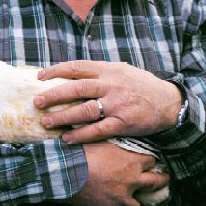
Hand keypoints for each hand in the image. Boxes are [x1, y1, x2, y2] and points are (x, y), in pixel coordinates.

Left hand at [33, 60, 181, 143]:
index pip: (77, 67)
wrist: (169, 102)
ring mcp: (117, 104)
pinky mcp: (123, 123)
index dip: (56, 71)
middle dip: (53, 95)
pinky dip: (80, 134)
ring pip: (84, 110)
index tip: (40, 77)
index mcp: (108, 70)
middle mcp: (111, 85)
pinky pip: (97, 130)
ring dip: (62, 116)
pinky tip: (67, 138)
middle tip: (37, 102)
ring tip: (46, 122)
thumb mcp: (122, 71)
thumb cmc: (141, 86)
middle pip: (76, 88)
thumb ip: (100, 72)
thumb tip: (74, 73)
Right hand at [62, 142, 169, 205]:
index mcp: (131, 162)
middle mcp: (131, 181)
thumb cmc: (81, 152)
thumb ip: (115, 145)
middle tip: (163, 180)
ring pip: (135, 205)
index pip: (151, 161)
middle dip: (160, 180)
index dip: (148, 162)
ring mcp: (121, 197)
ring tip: (127, 198)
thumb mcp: (101, 141)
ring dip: (132, 201)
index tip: (148, 162)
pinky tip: (101, 201)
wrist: (65, 170)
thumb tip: (115, 138)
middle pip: (155, 182)